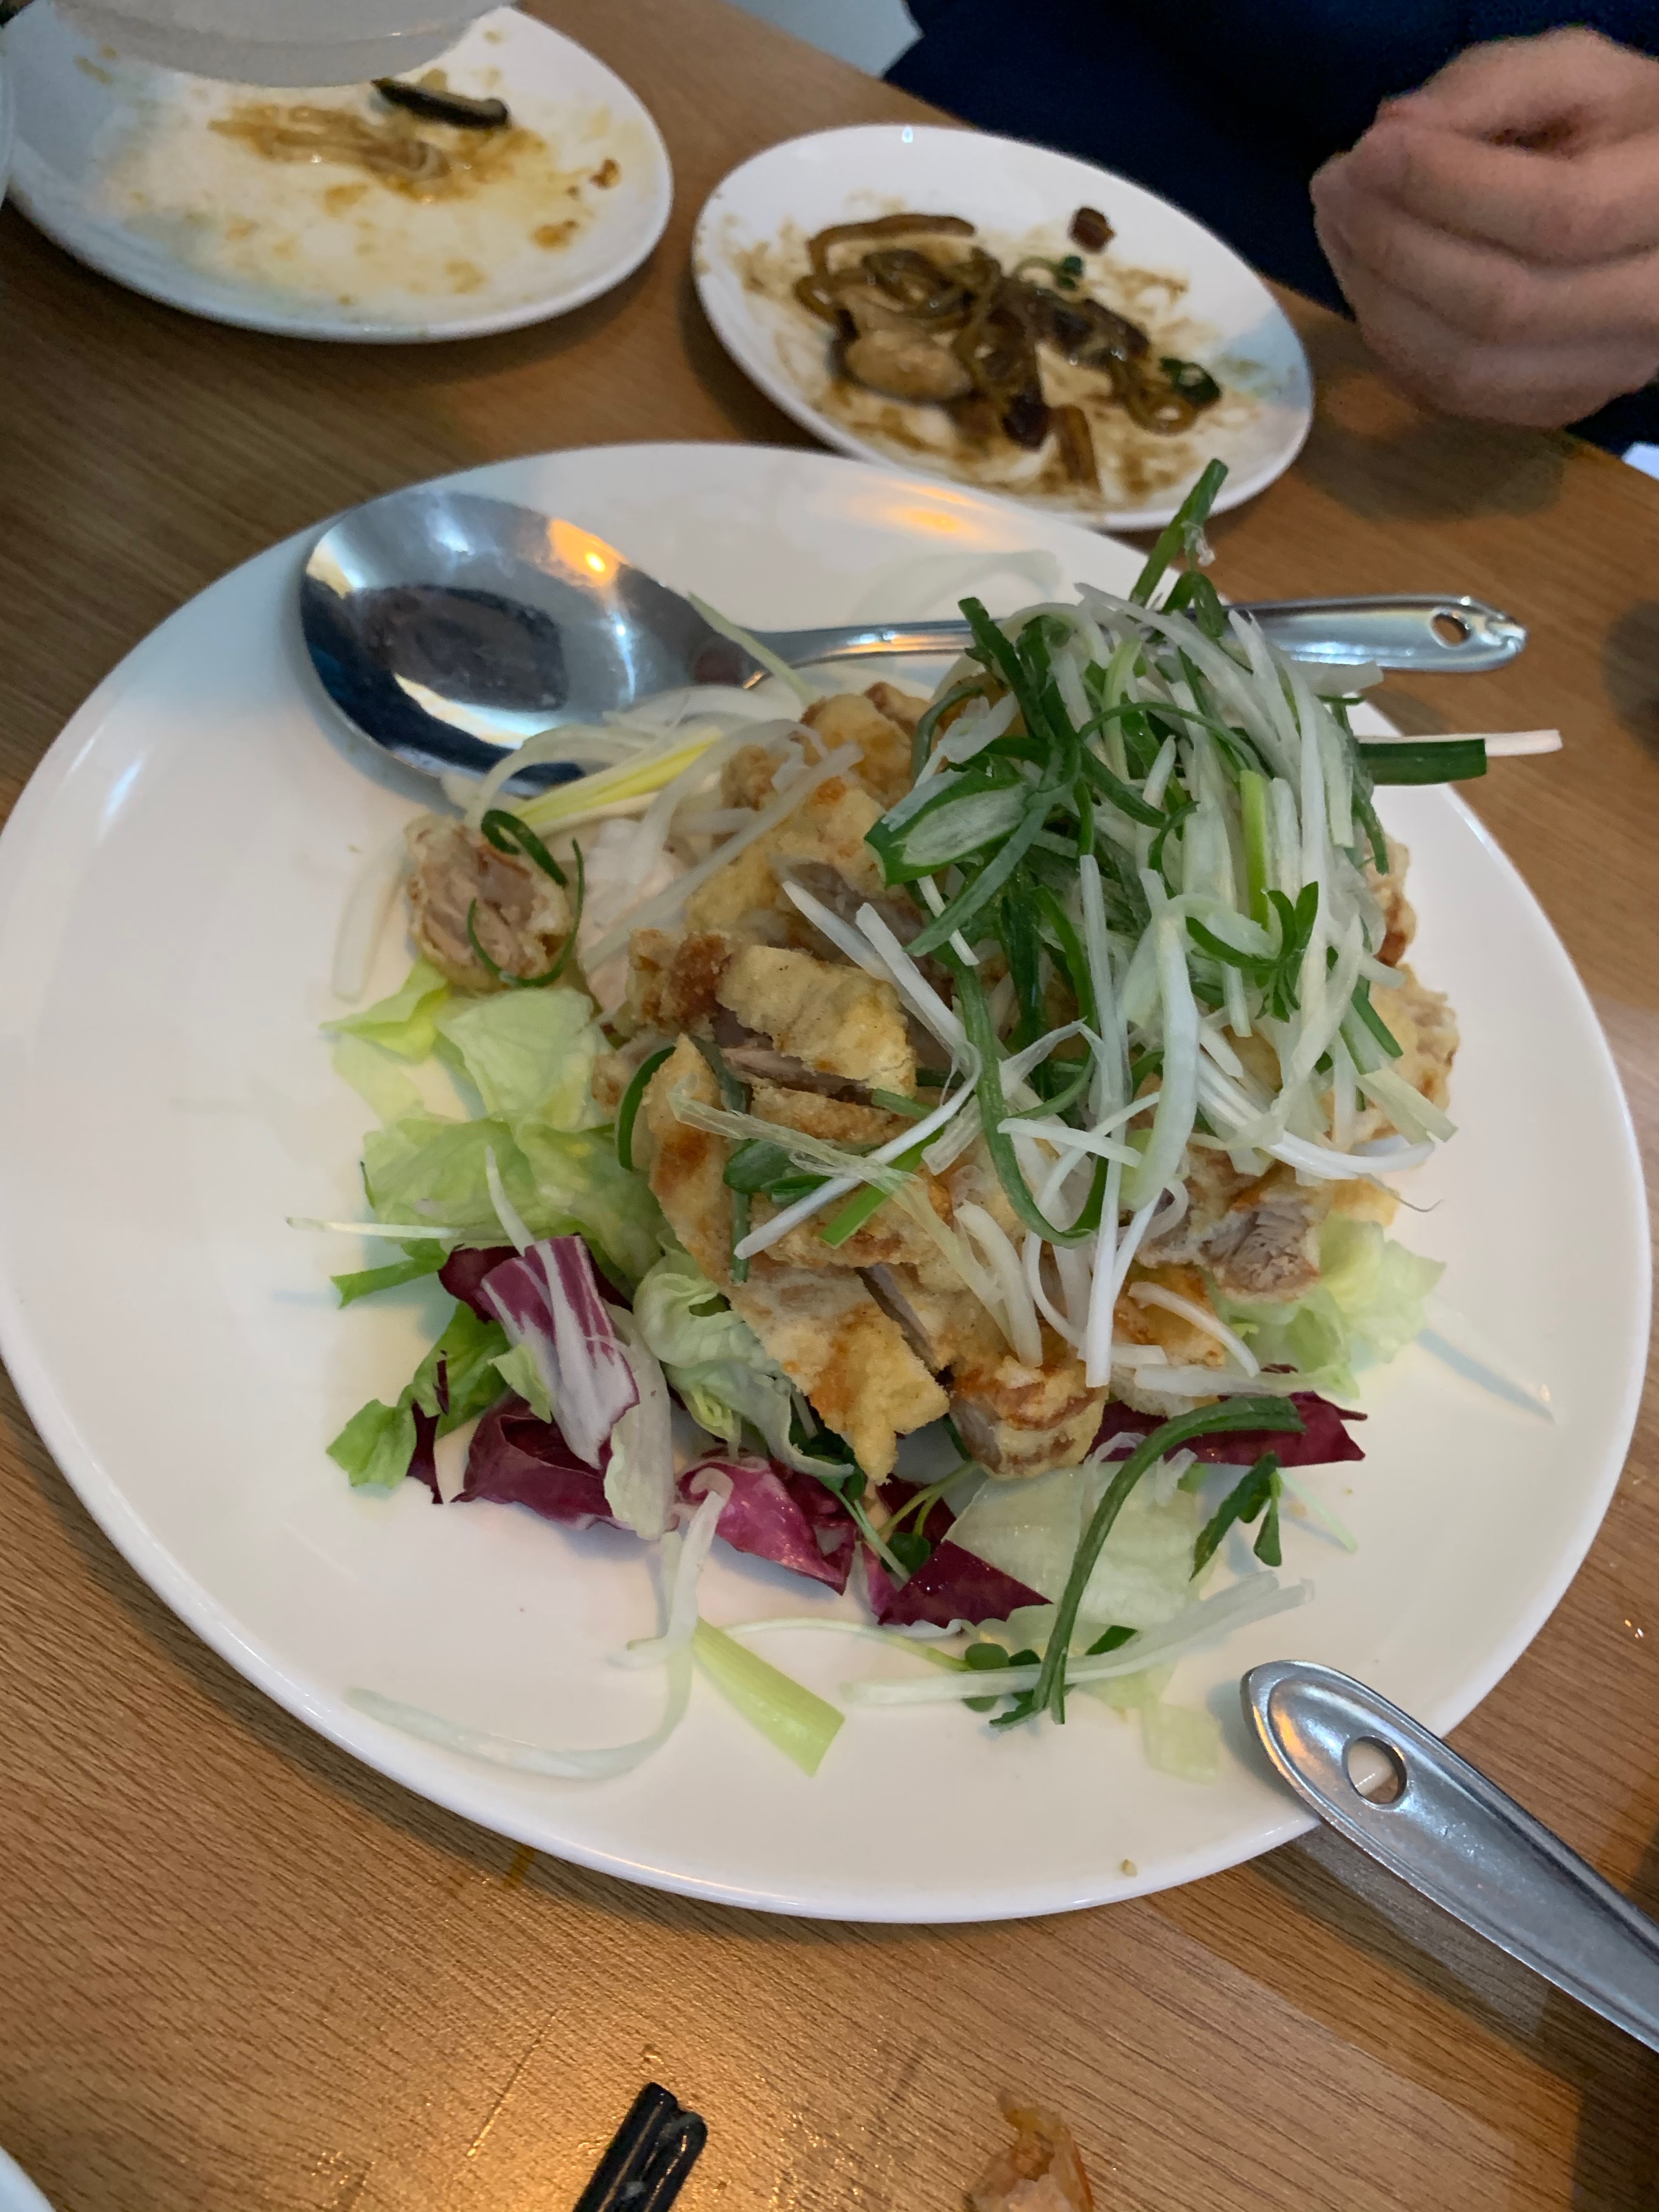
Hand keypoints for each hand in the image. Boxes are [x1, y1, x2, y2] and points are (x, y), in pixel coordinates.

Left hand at [1310, 29, 1658, 426]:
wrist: (1655, 214)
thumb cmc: (1614, 131)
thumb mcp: (1572, 75)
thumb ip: (1490, 86)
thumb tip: (1393, 128)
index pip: (1555, 216)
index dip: (1446, 188)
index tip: (1365, 152)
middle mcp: (1652, 303)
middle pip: (1501, 305)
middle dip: (1394, 246)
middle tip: (1334, 187)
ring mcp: (1606, 371)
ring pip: (1465, 367)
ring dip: (1377, 300)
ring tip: (1339, 226)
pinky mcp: (1557, 406)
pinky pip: (1451, 396)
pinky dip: (1391, 342)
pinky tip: (1370, 280)